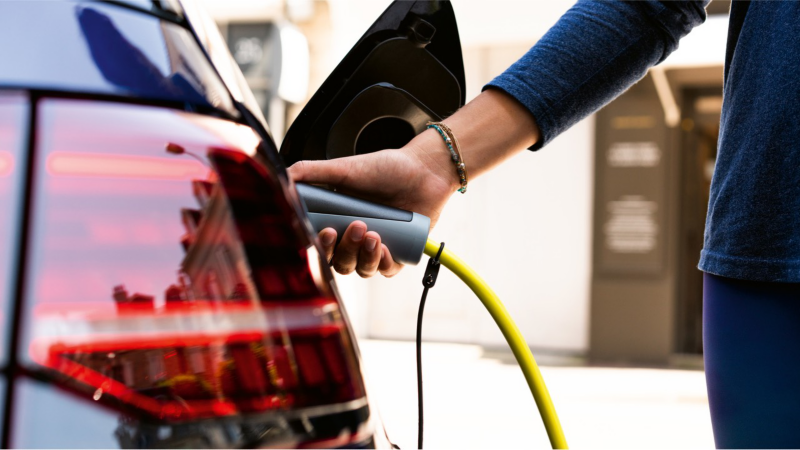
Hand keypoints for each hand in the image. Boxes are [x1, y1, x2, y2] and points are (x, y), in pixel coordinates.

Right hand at [288, 138, 458, 277]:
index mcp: (334, 221)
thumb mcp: (343, 167)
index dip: (318, 246)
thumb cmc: (385, 168)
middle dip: (344, 250)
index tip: (326, 232)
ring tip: (374, 234)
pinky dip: (383, 263)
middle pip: (338, 262)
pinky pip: (385, 270)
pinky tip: (385, 248)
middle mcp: (352, 238)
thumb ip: (309, 171)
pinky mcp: (397, 254)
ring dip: (364, 257)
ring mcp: (374, 248)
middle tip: (354, 227)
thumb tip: (282, 177)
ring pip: (360, 270)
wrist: (424, 169)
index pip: (317, 245)